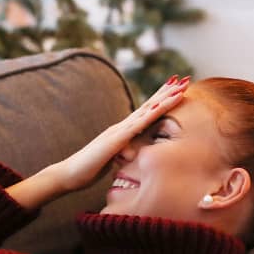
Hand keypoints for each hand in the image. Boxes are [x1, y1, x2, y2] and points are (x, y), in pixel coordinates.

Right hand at [56, 75, 189, 192]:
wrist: (69, 174)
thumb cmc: (90, 169)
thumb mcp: (114, 159)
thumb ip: (125, 152)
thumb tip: (135, 152)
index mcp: (123, 131)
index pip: (146, 112)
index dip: (161, 99)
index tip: (177, 88)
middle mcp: (122, 126)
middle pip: (149, 106)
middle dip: (167, 92)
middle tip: (184, 78)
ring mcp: (118, 131)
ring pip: (146, 112)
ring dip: (164, 99)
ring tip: (179, 87)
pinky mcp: (114, 141)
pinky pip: (134, 127)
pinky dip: (148, 116)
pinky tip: (159, 107)